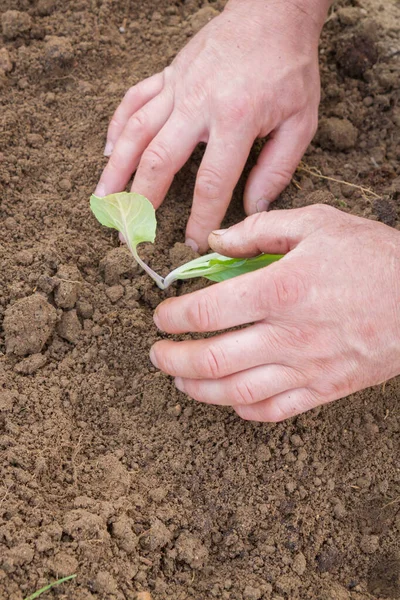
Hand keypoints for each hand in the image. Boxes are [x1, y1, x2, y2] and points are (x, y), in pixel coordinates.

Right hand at [95, 0, 329, 250]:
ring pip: (135, 132)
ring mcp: (177, 86)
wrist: (272, 14)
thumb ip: (277, 170)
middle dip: (142, 203)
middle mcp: (198, 104)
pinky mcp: (168, 74)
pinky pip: (133, 101)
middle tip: (131, 233)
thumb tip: (253, 210)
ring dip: (115, 170)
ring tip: (102, 201)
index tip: (192, 245)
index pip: (211, 183)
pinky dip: (116, 127)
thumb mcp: (300, 123)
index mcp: (236, 119)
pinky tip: (107, 153)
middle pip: (159, 161)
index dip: (200, 220)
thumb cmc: (290, 69)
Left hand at [149, 204, 399, 421]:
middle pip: (212, 359)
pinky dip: (243, 409)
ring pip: (235, 391)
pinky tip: (229, 400)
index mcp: (281, 289)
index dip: (174, 317)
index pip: (207, 311)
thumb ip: (259, 229)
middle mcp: (288, 335)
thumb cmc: (373, 256)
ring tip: (179, 379)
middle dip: (172, 359)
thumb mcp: (317, 223)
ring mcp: (306, 368)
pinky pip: (274, 411)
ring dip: (197, 388)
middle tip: (156, 354)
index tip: (161, 316)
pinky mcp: (324, 389)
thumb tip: (216, 240)